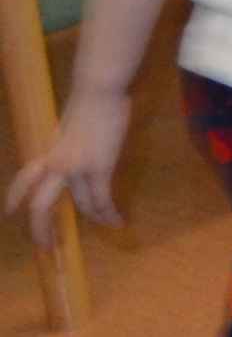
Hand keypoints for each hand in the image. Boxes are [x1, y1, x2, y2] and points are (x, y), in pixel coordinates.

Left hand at [9, 88, 130, 247]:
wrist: (98, 91)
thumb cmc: (88, 100)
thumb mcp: (70, 127)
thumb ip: (70, 145)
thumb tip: (80, 152)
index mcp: (48, 152)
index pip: (24, 178)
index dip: (15, 197)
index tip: (9, 212)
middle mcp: (55, 165)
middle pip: (41, 206)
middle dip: (41, 229)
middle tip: (46, 245)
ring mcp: (75, 169)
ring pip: (82, 205)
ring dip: (95, 217)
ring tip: (107, 224)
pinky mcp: (98, 168)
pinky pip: (102, 200)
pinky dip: (109, 213)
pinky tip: (117, 222)